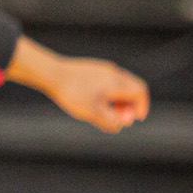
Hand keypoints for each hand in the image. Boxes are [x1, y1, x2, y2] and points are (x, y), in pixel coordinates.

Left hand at [7, 37, 149, 132]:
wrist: (50, 73)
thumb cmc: (72, 93)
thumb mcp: (92, 112)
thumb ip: (109, 121)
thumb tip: (120, 125)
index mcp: (116, 82)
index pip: (140, 92)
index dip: (142, 106)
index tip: (136, 119)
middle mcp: (113, 72)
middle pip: (132, 87)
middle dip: (130, 104)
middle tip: (120, 117)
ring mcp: (102, 68)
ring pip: (120, 83)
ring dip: (119, 98)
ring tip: (106, 111)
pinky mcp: (91, 68)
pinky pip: (108, 80)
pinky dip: (109, 92)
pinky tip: (94, 101)